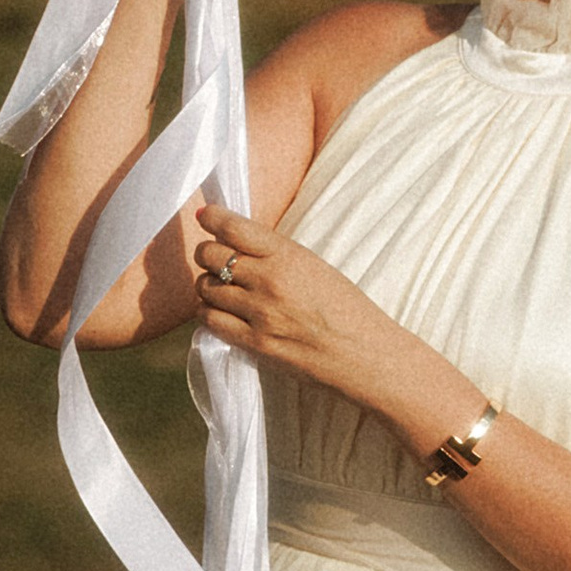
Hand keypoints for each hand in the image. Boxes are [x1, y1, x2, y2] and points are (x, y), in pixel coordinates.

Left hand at [191, 199, 398, 400]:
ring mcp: (260, 313)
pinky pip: (210, 320)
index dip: (212, 218)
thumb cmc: (347, 309)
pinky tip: (222, 312)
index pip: (232, 227)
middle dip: (208, 253)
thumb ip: (276, 254)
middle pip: (210, 255)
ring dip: (208, 284)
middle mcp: (269, 280)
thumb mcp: (315, 266)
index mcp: (288, 255)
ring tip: (222, 288)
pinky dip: (210, 312)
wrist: (365, 354)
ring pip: (205, 287)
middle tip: (216, 259)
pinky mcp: (255, 343)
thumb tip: (236, 239)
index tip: (206, 217)